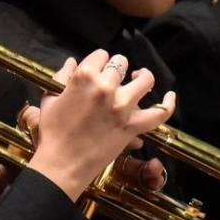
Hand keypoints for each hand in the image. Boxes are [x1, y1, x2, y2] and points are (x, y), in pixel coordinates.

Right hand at [28, 50, 175, 200]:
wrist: (62, 164)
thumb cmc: (53, 132)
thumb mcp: (50, 99)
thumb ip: (61, 76)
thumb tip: (72, 62)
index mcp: (83, 77)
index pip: (101, 55)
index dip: (99, 62)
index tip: (97, 70)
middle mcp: (105, 87)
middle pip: (121, 63)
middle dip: (116, 69)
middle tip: (111, 80)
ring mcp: (122, 107)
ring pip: (145, 80)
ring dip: (142, 77)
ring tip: (137, 79)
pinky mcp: (132, 126)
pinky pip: (159, 112)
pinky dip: (168, 103)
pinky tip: (169, 96)